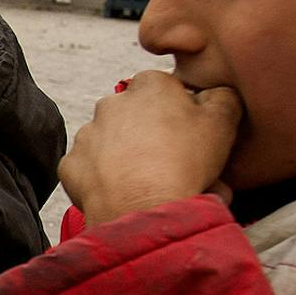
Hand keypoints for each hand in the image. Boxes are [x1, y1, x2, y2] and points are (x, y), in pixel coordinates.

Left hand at [60, 69, 243, 224]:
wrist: (143, 208)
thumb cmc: (185, 162)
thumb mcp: (224, 120)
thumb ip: (222, 96)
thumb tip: (215, 93)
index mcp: (149, 85)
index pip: (166, 89)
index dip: (180, 112)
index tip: (190, 135)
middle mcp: (111, 103)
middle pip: (135, 115)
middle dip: (150, 133)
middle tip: (171, 163)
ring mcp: (87, 134)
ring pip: (110, 142)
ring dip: (126, 156)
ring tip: (148, 182)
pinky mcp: (72, 165)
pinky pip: (90, 169)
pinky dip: (104, 179)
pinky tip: (122, 193)